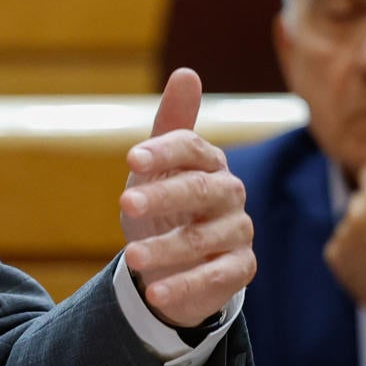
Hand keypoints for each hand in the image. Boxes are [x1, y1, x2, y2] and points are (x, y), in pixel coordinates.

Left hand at [119, 68, 257, 328]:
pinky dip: (184, 285)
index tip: (131, 158)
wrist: (177, 260)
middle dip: (162, 197)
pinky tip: (155, 292)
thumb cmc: (164, 204)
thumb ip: (170, 123)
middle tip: (125, 204)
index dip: (164, 151)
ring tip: (132, 258)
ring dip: (166, 248)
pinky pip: (216, 277)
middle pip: (199, 190)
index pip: (191, 147)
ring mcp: (237, 231)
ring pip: (203, 238)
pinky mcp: (240, 268)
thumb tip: (187, 73)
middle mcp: (229, 193)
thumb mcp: (156, 166)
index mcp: (208, 161)